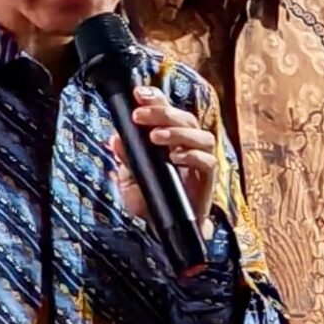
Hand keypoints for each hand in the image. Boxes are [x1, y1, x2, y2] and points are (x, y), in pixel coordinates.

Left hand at [113, 85, 219, 227]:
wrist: (167, 230)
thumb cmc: (152, 201)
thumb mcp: (130, 180)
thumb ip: (127, 160)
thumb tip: (115, 138)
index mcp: (170, 139)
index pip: (166, 112)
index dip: (155, 99)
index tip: (138, 94)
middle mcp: (188, 145)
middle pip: (184, 118)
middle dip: (161, 112)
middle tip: (138, 115)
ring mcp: (200, 160)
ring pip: (200, 135)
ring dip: (177, 132)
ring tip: (155, 137)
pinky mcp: (208, 178)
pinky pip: (207, 160)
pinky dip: (192, 155)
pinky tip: (175, 158)